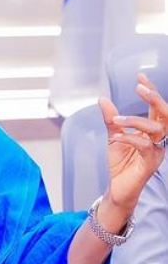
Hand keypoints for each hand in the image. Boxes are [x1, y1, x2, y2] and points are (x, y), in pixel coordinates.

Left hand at [100, 73, 167, 217]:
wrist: (118, 187)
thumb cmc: (121, 162)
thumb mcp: (113, 136)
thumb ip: (111, 119)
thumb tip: (102, 98)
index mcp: (152, 130)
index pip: (157, 107)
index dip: (151, 91)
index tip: (140, 75)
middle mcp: (159, 139)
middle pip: (166, 114)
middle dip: (155, 99)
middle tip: (139, 88)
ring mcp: (157, 151)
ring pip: (156, 129)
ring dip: (135, 120)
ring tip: (116, 119)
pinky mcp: (150, 164)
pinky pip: (144, 146)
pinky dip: (129, 138)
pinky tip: (115, 137)